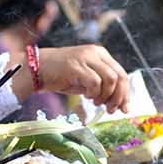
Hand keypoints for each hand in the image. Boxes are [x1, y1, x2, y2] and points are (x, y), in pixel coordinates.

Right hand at [10, 45, 128, 112]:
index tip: (125, 108)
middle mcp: (95, 53)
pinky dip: (93, 93)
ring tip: (95, 102)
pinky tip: (86, 96)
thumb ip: (102, 86)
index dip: (125, 92)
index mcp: (100, 54)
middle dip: (119, 97)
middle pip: (119, 76)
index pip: (121, 73)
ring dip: (105, 96)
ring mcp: (86, 58)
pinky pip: (94, 82)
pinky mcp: (76, 66)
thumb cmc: (61, 76)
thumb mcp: (86, 78)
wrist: (37, 69)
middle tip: (111, 110)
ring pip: (110, 79)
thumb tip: (118, 103)